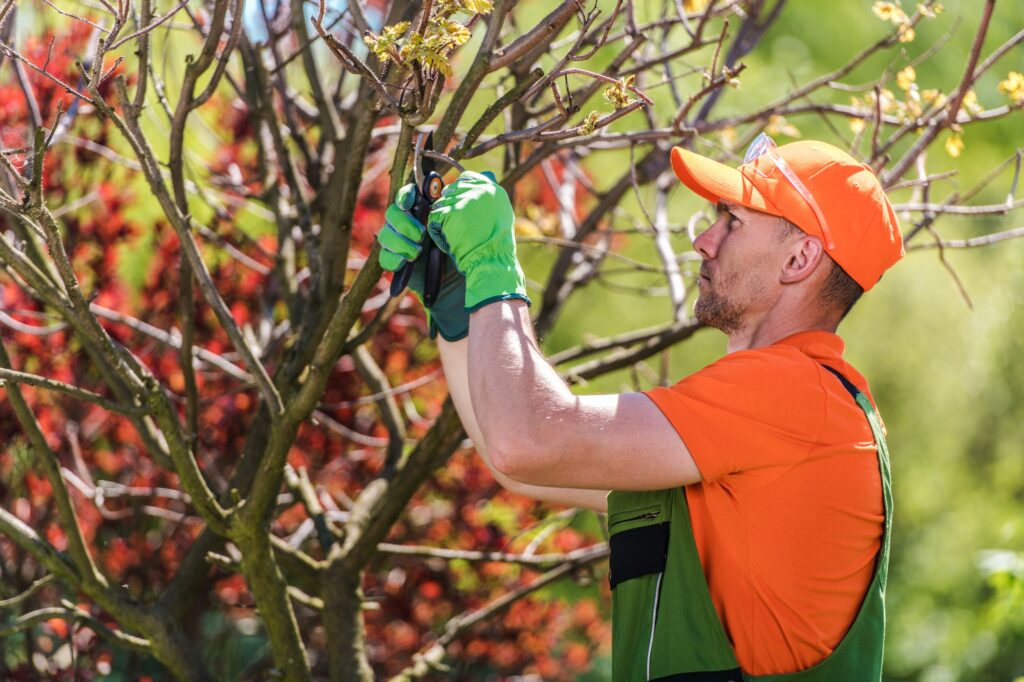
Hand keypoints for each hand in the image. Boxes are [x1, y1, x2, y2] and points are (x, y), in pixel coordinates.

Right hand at [377, 184, 468, 340]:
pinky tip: (408, 261)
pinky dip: (394, 258)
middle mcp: (409, 225)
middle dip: (404, 223)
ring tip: (417, 251)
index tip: (411, 202)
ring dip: (400, 241)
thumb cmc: (466, 248)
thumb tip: (488, 174)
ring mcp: (401, 244)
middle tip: (421, 234)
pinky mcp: (398, 264)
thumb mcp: (472, 222)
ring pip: (386, 235)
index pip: (406, 196)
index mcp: (423, 212)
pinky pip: (384, 258)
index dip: (405, 196)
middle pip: (392, 214)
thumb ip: (476, 198)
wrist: (463, 281)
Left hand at [426, 171, 529, 311]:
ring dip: (443, 222)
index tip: (458, 210)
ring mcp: (465, 199)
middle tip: (456, 228)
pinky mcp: (452, 212)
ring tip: (455, 238)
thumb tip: (484, 175)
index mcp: (494, 190)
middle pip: (451, 190)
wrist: (492, 263)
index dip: (458, 192)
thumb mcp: (501, 215)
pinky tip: (449, 243)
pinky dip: (438, 233)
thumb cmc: (495, 247)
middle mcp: (481, 190)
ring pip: (440, 204)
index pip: (467, 178)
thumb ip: (489, 197)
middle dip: (449, 209)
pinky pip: (434, 217)